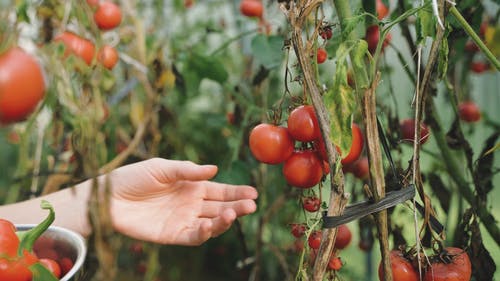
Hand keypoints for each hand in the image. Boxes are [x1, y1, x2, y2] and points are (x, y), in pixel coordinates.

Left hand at [105, 158, 257, 245]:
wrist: (107, 197)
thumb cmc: (134, 177)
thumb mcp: (162, 167)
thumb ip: (188, 170)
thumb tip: (215, 169)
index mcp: (192, 186)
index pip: (220, 190)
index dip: (237, 192)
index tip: (254, 192)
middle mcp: (191, 204)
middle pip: (220, 207)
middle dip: (237, 206)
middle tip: (251, 205)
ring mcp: (182, 220)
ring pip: (211, 223)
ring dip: (225, 220)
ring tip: (234, 213)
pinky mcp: (171, 235)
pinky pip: (193, 237)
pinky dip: (204, 233)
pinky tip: (211, 226)